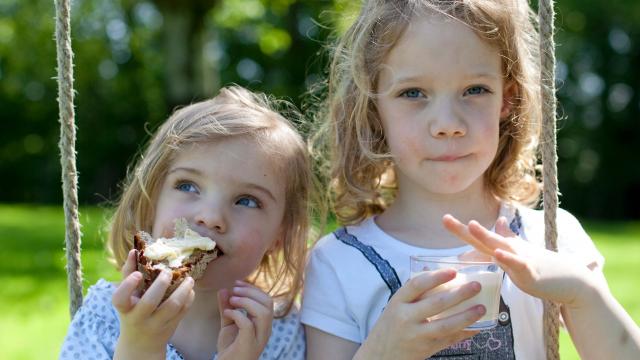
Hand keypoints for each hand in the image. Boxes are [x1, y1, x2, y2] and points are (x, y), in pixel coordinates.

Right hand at [112, 249, 194, 358]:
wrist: (141, 343)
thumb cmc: (132, 312)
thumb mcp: (126, 297)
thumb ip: (128, 275)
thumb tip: (134, 250)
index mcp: (125, 308)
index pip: (120, 299)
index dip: (128, 286)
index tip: (137, 274)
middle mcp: (139, 318)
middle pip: (150, 302)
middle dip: (161, 284)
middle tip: (168, 272)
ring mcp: (156, 324)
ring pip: (172, 307)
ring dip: (183, 290)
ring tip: (189, 278)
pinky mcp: (171, 327)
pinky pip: (183, 311)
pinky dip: (189, 298)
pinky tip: (190, 289)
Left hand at [217, 280, 273, 359]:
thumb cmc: (230, 348)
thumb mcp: (228, 324)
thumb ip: (227, 307)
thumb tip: (224, 289)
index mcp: (263, 324)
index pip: (267, 300)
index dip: (253, 289)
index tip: (237, 283)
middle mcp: (265, 330)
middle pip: (268, 303)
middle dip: (251, 292)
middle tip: (234, 289)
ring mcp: (258, 338)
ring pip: (263, 313)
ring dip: (246, 301)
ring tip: (232, 300)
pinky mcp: (248, 345)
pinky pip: (247, 324)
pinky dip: (237, 314)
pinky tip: (227, 313)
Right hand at [356, 269, 484, 359]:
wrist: (379, 354)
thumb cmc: (390, 326)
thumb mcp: (395, 306)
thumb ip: (412, 291)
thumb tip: (431, 270)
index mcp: (398, 302)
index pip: (417, 285)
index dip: (436, 277)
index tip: (453, 271)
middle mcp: (406, 318)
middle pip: (436, 303)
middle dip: (459, 294)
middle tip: (476, 286)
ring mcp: (416, 335)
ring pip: (445, 325)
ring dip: (466, 316)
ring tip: (481, 308)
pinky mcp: (426, 349)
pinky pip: (449, 340)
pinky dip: (464, 333)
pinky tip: (476, 326)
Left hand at [442, 214, 596, 308]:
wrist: (572, 280)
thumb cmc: (545, 266)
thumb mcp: (522, 251)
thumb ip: (508, 238)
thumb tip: (498, 221)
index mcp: (505, 248)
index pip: (478, 238)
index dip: (461, 230)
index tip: (444, 219)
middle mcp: (510, 250)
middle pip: (483, 238)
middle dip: (463, 230)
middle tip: (444, 219)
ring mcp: (520, 259)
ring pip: (500, 246)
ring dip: (485, 235)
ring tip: (471, 225)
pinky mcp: (532, 272)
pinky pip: (519, 264)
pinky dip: (508, 259)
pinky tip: (498, 254)